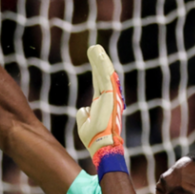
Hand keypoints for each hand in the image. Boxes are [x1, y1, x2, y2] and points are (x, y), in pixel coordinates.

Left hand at [76, 45, 126, 179]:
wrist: (101, 146)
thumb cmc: (94, 139)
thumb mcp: (84, 125)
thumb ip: (83, 115)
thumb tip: (83, 109)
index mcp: (102, 103)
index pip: (98, 83)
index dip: (95, 71)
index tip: (93, 59)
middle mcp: (108, 97)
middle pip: (102, 76)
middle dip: (98, 62)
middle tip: (94, 48)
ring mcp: (110, 96)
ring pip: (105, 74)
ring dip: (101, 61)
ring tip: (95, 48)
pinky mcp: (111, 96)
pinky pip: (107, 78)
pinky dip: (103, 67)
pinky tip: (100, 57)